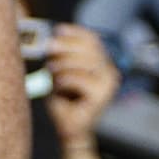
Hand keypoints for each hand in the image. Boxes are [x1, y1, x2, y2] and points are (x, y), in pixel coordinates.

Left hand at [45, 23, 119, 148]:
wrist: (69, 128)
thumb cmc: (64, 98)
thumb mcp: (60, 70)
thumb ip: (61, 54)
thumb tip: (55, 35)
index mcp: (102, 63)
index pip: (93, 40)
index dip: (75, 32)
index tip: (58, 30)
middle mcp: (110, 72)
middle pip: (88, 48)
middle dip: (65, 46)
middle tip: (48, 50)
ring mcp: (109, 84)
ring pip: (83, 62)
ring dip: (62, 65)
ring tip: (51, 72)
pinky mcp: (102, 96)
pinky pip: (79, 79)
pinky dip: (63, 80)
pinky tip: (57, 86)